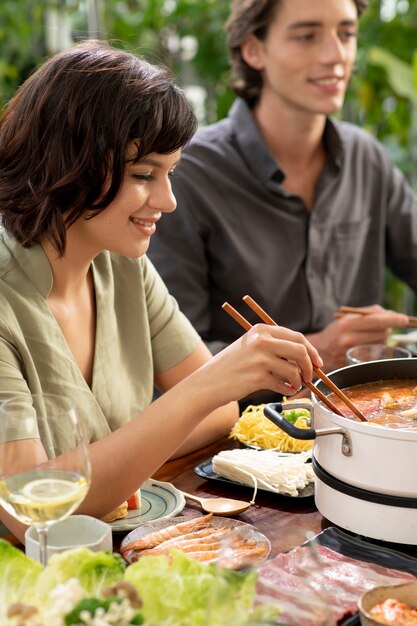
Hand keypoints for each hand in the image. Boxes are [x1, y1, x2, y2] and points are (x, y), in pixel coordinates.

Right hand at [199, 323, 322, 404]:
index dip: (311, 351)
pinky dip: (288, 390)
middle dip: (310, 366)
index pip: (297, 337)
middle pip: (300, 351)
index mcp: (261, 330)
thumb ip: (274, 346)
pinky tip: (283, 390)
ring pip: (294, 370)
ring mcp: (259, 359)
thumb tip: (306, 356)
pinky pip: (284, 385)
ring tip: (292, 386)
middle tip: (309, 377)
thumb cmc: (231, 366)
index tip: (317, 363)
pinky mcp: (258, 377)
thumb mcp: (250, 346)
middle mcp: (261, 341)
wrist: (208, 383)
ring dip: (298, 382)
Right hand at [307, 305, 408, 371]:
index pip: (376, 320)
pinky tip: (368, 346)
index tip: (404, 319)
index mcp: (346, 324)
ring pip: (381, 343)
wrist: (317, 352)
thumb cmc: (334, 333)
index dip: (393, 319)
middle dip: (388, 327)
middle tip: (386, 325)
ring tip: (371, 336)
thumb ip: (366, 314)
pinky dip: (376, 348)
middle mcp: (349, 338)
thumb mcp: (345, 319)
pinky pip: (375, 353)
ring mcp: (352, 352)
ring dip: (383, 338)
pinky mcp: (355, 362)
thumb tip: (388, 313)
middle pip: (382, 332)